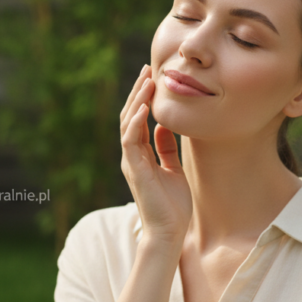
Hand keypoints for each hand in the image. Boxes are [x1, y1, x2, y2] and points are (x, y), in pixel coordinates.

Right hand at [119, 65, 192, 242]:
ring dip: (137, 101)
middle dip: (138, 92)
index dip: (144, 99)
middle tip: (147, 70)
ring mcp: (131, 162)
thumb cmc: (173, 206)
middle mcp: (132, 156)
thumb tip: (163, 128)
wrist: (169, 232)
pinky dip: (136, 122)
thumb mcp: (173, 170)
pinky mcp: (134, 169)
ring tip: (146, 81)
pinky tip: (145, 107)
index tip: (153, 78)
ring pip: (128, 124)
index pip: (138, 120)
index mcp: (140, 155)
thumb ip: (165, 149)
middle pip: (130, 116)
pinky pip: (130, 140)